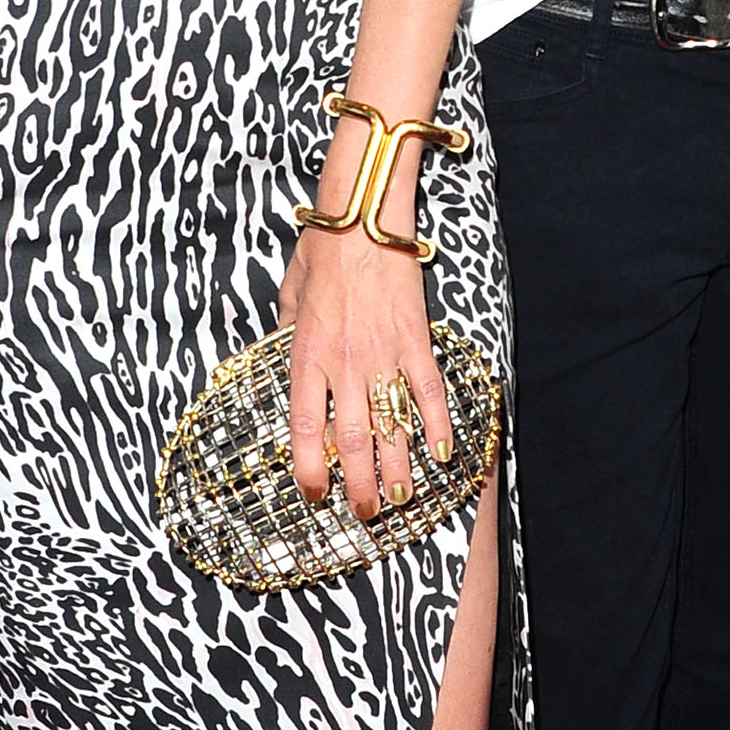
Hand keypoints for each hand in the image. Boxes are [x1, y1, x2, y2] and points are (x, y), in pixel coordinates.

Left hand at [278, 220, 454, 523]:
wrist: (362, 218)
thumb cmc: (321, 252)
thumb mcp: (288, 297)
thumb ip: (287, 336)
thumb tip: (287, 362)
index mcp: (306, 355)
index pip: (305, 427)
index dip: (310, 468)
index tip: (314, 493)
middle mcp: (344, 363)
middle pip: (352, 440)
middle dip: (360, 483)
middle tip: (367, 511)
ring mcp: (383, 353)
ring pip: (391, 424)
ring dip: (398, 467)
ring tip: (401, 498)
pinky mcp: (415, 339)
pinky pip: (428, 391)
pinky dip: (438, 424)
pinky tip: (442, 453)